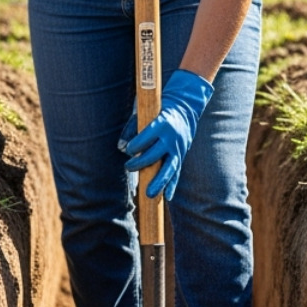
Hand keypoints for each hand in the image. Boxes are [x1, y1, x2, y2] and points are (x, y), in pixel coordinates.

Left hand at [124, 70, 214, 200]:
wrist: (185, 109)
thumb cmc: (158, 112)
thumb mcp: (146, 114)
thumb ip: (132, 128)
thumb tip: (121, 147)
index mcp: (161, 124)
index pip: (146, 138)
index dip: (135, 146)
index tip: (128, 150)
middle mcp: (171, 138)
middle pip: (155, 155)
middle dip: (140, 163)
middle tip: (128, 166)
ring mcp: (178, 148)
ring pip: (169, 168)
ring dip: (159, 182)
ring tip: (150, 195)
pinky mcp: (182, 155)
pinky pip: (177, 172)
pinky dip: (172, 185)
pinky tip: (167, 197)